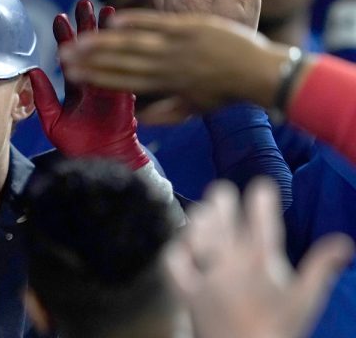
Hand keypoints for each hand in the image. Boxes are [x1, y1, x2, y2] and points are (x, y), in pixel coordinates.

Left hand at [28, 0, 148, 168]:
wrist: (98, 161)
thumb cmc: (75, 144)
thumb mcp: (52, 119)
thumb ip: (42, 96)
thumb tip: (31, 72)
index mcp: (77, 85)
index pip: (71, 55)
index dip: (65, 36)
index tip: (60, 17)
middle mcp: (94, 80)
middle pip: (91, 46)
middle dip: (87, 23)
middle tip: (83, 1)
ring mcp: (110, 84)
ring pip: (108, 51)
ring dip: (107, 30)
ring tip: (104, 7)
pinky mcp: (124, 92)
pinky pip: (123, 66)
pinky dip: (123, 49)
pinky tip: (123, 31)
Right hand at [60, 9, 293, 123]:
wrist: (259, 73)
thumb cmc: (226, 93)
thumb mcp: (195, 109)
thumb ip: (165, 115)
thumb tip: (141, 121)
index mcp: (165, 87)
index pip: (122, 82)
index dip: (95, 79)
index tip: (72, 77)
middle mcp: (166, 67)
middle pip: (120, 64)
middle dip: (88, 61)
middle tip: (63, 57)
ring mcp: (177, 46)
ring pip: (132, 44)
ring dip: (102, 42)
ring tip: (78, 40)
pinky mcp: (189, 27)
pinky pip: (156, 23)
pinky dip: (134, 20)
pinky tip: (112, 19)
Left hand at [165, 178, 352, 337]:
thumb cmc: (280, 330)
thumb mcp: (306, 300)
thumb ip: (322, 267)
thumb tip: (344, 242)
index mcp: (262, 261)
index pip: (261, 218)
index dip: (261, 196)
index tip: (261, 186)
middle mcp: (231, 263)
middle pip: (222, 217)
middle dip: (222, 198)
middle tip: (223, 191)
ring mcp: (206, 276)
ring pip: (197, 234)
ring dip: (200, 218)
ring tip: (204, 210)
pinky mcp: (187, 292)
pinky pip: (173, 264)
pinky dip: (175, 250)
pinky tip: (181, 244)